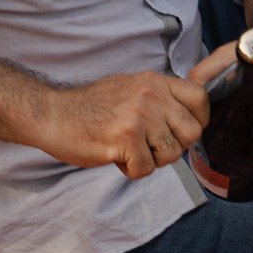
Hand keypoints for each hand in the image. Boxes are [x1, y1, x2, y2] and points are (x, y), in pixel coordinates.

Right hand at [37, 69, 212, 179]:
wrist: (52, 114)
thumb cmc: (89, 107)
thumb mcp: (130, 88)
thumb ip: (159, 98)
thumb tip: (187, 116)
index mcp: (155, 81)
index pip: (200, 98)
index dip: (197, 120)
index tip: (181, 132)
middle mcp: (151, 95)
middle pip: (192, 132)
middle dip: (174, 147)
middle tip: (149, 147)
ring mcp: (140, 116)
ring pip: (171, 154)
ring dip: (150, 160)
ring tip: (128, 149)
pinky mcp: (126, 139)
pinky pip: (146, 169)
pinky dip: (131, 170)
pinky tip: (115, 157)